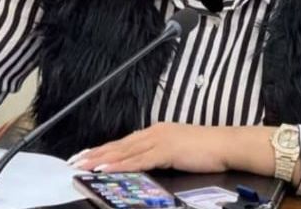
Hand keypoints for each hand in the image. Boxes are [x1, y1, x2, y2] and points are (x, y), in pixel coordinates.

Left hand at [72, 123, 229, 172]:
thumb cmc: (206, 150)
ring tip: (84, 165)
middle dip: (96, 153)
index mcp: (157, 132)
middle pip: (120, 144)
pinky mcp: (166, 149)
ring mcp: (160, 139)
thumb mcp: (178, 151)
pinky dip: (121, 164)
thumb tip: (145, 166)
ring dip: (102, 159)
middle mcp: (155, 132)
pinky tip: (108, 168)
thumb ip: (160, 156)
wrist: (226, 145)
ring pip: (125, 151)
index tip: (86, 155)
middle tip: (75, 160)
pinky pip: (139, 159)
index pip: (125, 142)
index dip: (105, 149)